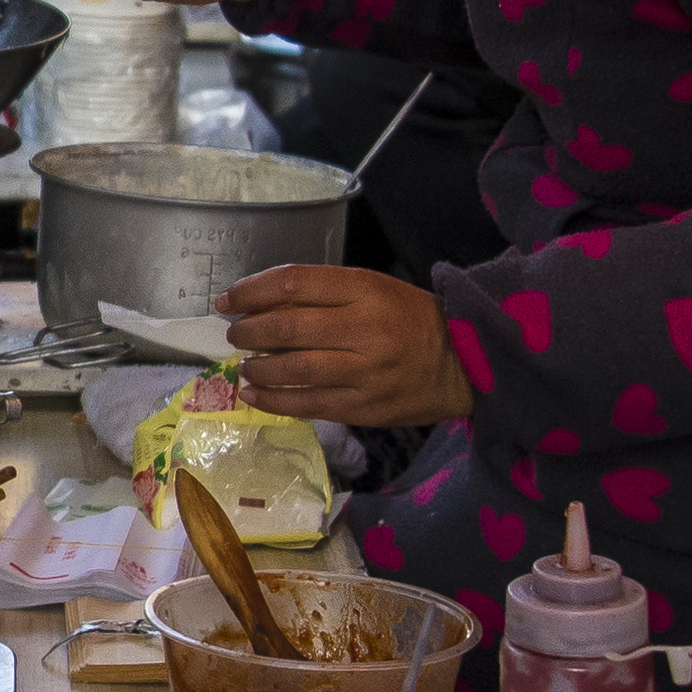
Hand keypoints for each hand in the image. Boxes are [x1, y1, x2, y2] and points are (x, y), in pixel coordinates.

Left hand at [221, 261, 474, 429]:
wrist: (463, 363)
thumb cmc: (410, 319)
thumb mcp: (374, 289)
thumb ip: (323, 294)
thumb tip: (261, 304)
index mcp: (365, 290)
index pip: (294, 283)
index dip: (251, 290)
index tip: (228, 299)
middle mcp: (363, 328)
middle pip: (287, 327)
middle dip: (248, 330)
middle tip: (235, 333)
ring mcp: (364, 372)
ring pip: (293, 369)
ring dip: (258, 369)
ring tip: (246, 366)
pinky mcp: (363, 407)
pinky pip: (308, 404)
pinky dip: (274, 401)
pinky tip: (256, 396)